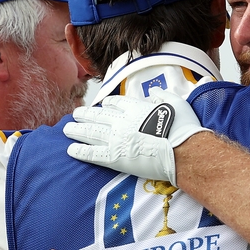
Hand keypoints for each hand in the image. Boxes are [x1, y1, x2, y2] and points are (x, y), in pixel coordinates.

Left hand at [63, 88, 209, 185]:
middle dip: (85, 115)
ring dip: (77, 130)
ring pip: (90, 133)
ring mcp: (116, 139)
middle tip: (75, 114)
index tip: (103, 106)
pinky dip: (80, 151)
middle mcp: (122, 121)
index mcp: (135, 107)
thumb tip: (155, 91)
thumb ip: (162, 95)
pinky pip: (92, 153)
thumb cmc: (182, 127)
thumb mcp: (175, 102)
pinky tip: (70, 149)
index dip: (107, 105)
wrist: (182, 150)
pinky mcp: (115, 158)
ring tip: (67, 129)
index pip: (115, 103)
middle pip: (97, 116)